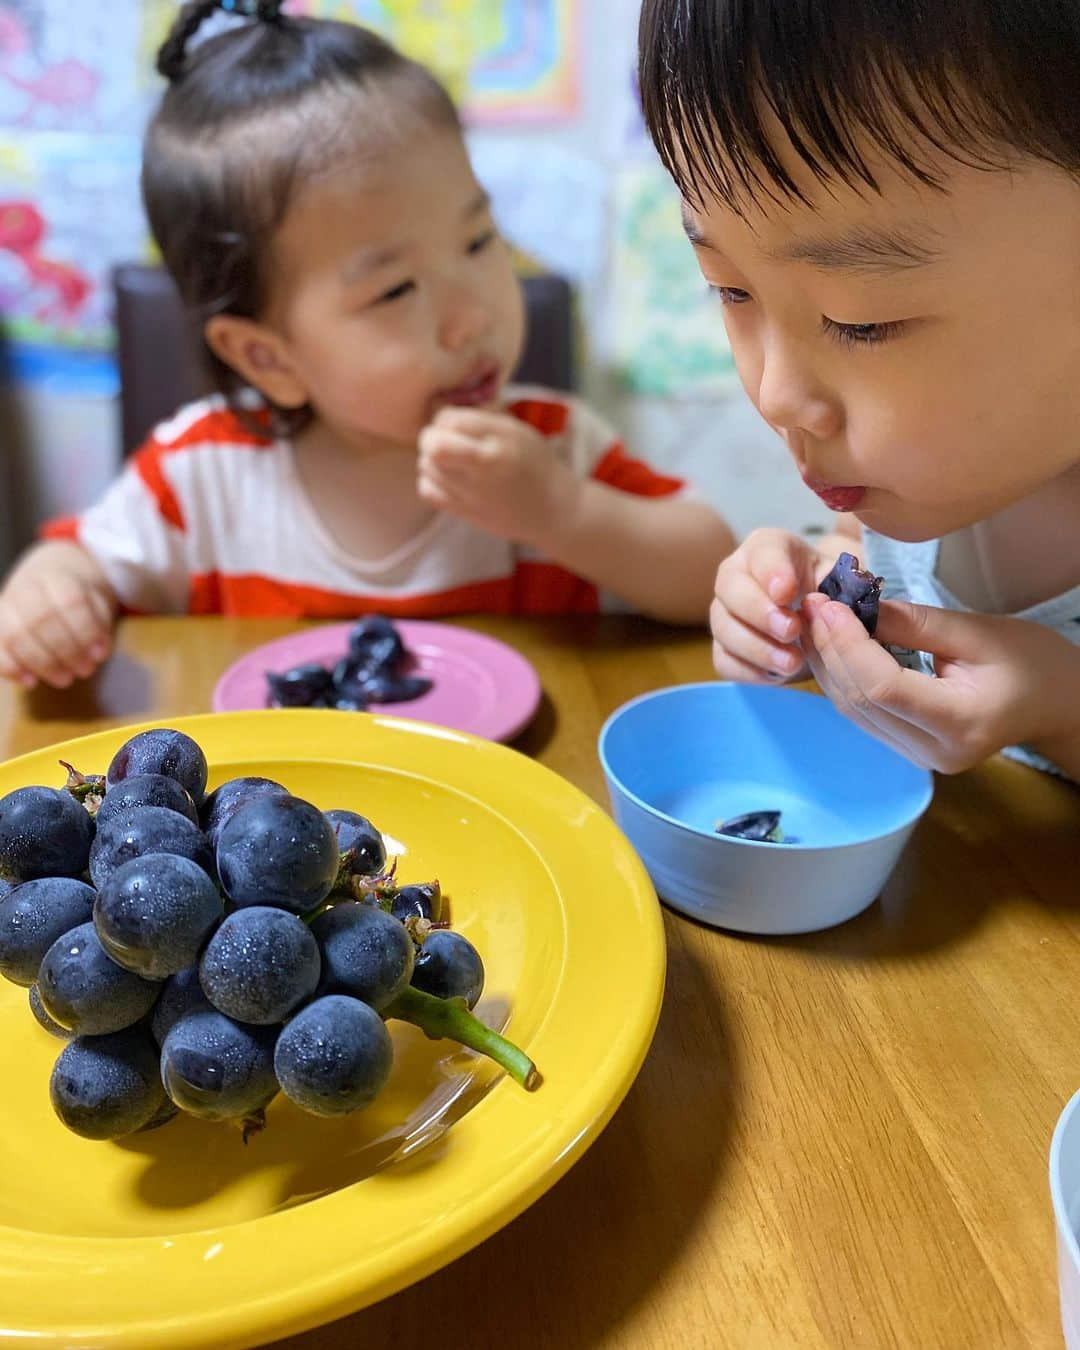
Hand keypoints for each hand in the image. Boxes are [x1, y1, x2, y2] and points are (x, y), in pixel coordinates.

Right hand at [0, 544, 114, 688]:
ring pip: (15, 635)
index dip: (85, 632)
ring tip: (65, 679)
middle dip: (65, 651)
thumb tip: (98, 653)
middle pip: (40, 619)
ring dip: (41, 663)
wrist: (48, 577)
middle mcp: (26, 588)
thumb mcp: (97, 601)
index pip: (70, 602)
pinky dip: (10, 668)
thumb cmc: (78, 596)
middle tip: (84, 671)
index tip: (99, 656)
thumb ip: (100, 624)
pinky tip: (30, 682)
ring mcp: (6, 606)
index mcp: (58, 577)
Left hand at [417, 408, 578, 545]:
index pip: (450, 419)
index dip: (445, 419)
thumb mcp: (517, 430)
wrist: (551, 510)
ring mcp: (473, 494)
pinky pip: (427, 491)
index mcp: (501, 441)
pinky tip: (447, 479)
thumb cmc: (534, 463)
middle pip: (432, 445)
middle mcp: (485, 467)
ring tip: (450, 460)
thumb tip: (439, 417)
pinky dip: (430, 481)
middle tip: (443, 441)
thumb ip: (480, 421)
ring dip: (431, 459)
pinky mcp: (465, 513)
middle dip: (431, 437)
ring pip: (426, 466)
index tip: (455, 426)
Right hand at [709, 528, 834, 683]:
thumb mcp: (844, 581)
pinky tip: (778, 675)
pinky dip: (750, 670)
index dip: (772, 572)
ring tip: (792, 662)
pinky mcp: (723, 648)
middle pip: (730, 588)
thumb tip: (841, 603)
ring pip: (723, 628)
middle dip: (760, 612)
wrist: (819, 623)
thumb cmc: (830, 594)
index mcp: (767, 549)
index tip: (787, 592)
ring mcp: (725, 613)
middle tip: (792, 630)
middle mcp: (736, 576)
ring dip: (757, 647)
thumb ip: (847, 585)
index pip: (761, 552)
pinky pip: (724, 661)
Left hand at [800, 593, 1079, 773]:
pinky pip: (863, 715)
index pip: (883, 687)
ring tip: (815, 620)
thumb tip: (853, 606)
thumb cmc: (1028, 660)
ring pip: (854, 711)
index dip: (848, 644)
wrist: (1054, 702)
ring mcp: (919, 758)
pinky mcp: (909, 751)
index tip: (829, 604)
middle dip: (830, 650)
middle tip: (812, 604)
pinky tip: (832, 646)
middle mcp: (934, 752)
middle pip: (861, 701)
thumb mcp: (976, 632)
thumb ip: (912, 623)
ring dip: (828, 664)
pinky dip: (843, 678)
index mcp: (960, 723)